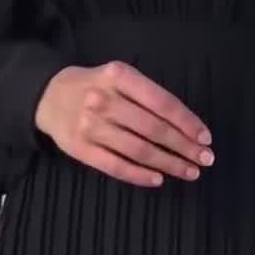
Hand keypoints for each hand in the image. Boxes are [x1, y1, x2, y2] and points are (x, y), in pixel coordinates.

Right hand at [35, 61, 214, 187]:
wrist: (49, 96)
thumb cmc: (95, 88)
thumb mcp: (119, 77)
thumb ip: (148, 97)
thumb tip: (186, 127)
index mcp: (118, 76)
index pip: (162, 103)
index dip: (187, 123)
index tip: (205, 138)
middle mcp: (103, 99)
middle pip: (153, 129)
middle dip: (184, 147)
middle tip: (205, 159)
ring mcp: (90, 126)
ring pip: (138, 150)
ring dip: (169, 164)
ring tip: (189, 172)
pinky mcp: (79, 149)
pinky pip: (116, 166)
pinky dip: (140, 175)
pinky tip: (159, 179)